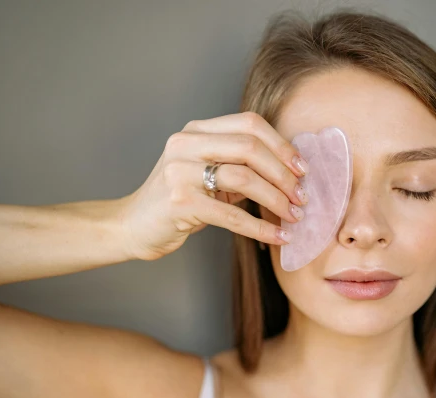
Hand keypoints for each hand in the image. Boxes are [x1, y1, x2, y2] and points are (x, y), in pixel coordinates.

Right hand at [117, 112, 308, 260]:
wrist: (132, 226)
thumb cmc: (179, 201)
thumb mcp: (208, 174)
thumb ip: (241, 166)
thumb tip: (292, 173)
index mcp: (196, 130)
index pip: (249, 124)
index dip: (282, 145)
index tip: (303, 169)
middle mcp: (186, 144)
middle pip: (250, 147)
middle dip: (283, 174)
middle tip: (302, 197)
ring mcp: (179, 171)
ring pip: (243, 178)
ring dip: (276, 199)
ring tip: (293, 216)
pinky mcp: (179, 202)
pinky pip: (231, 215)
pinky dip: (260, 227)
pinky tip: (278, 236)